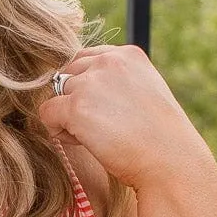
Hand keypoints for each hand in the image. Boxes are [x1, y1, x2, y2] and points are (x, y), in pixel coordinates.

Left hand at [38, 45, 213, 193]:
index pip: (85, 59)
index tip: (107, 111)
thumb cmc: (159, 139)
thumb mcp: (144, 94)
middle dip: (75, 101)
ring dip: (67, 117)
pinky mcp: (76, 107)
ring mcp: (91, 82)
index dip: (87, 88)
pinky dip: (59, 132)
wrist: (170, 162)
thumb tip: (81, 89)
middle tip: (102, 128)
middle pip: (67, 76)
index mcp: (128, 54)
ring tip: (96, 136)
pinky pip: (47, 114)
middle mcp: (109, 61)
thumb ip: (116, 82)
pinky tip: (84, 143)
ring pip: (56, 94)